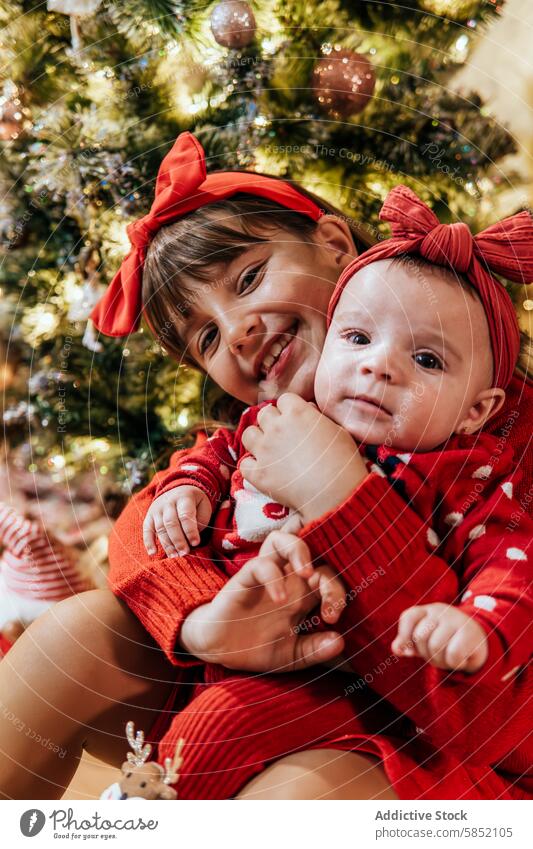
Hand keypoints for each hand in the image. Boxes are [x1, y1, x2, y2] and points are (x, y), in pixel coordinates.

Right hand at [143, 486, 211, 557]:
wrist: (180, 490)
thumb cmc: (195, 504)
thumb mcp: (203, 508)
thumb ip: (198, 523)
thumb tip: (190, 542)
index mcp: (184, 497)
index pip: (185, 515)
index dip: (190, 531)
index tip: (196, 543)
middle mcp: (168, 502)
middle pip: (170, 523)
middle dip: (178, 540)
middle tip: (184, 553)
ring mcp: (157, 509)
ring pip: (160, 528)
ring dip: (167, 544)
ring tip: (175, 556)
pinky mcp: (149, 516)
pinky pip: (147, 530)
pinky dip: (148, 542)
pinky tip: (153, 553)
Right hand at [179, 531, 346, 672]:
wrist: (219, 650)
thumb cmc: (257, 646)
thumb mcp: (291, 656)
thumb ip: (315, 650)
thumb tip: (340, 643)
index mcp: (303, 596)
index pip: (329, 579)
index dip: (338, 592)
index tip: (333, 618)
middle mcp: (287, 580)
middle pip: (316, 557)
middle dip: (330, 578)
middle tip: (329, 608)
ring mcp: (266, 576)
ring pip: (283, 540)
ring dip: (300, 550)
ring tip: (307, 574)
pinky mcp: (245, 578)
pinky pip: (261, 564)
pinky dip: (273, 577)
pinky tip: (279, 598)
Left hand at [241, 393, 367, 522]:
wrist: (336, 494)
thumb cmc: (343, 461)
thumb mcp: (337, 430)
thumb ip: (317, 417)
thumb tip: (307, 410)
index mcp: (297, 412)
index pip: (284, 400)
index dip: (290, 410)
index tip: (297, 421)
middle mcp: (276, 427)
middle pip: (264, 414)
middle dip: (272, 422)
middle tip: (284, 436)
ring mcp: (264, 450)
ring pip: (248, 434)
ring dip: (257, 440)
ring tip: (269, 450)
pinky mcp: (258, 473)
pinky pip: (244, 464)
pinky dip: (252, 467)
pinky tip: (264, 470)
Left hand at [391, 603, 488, 672]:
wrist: (483, 642)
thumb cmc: (448, 642)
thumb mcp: (426, 641)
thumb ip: (408, 643)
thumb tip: (396, 649)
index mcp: (427, 611)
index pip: (408, 618)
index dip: (404, 636)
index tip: (409, 651)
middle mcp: (440, 611)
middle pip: (420, 637)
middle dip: (426, 653)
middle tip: (439, 655)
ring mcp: (455, 620)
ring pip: (435, 646)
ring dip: (441, 660)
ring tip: (450, 657)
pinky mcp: (470, 633)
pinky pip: (453, 654)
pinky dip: (455, 663)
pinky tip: (462, 660)